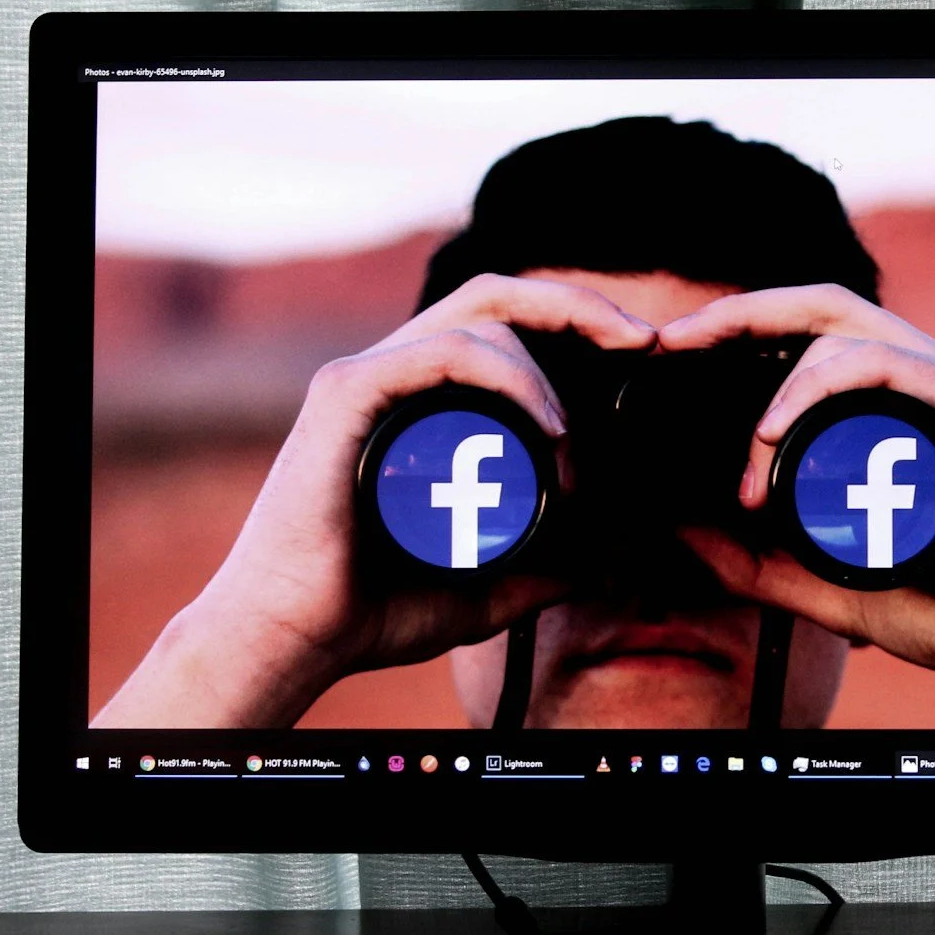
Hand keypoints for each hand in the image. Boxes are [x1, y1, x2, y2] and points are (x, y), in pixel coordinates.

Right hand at [96, 275, 655, 727]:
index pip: (505, 327)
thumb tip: (599, 563)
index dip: (574, 324)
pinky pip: (441, 351)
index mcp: (420, 400)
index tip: (640, 355)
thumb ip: (536, 573)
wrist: (292, 638)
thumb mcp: (480, 588)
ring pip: (479, 318)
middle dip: (579, 305)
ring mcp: (366, 377)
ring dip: (548, 372)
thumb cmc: (368, 610)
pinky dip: (508, 375)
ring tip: (575, 444)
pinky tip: (549, 425)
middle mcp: (392, 373)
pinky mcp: (346, 394)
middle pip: (497, 296)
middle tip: (643, 341)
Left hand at [658, 285, 934, 728]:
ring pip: (842, 330)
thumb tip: (681, 532)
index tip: (670, 356)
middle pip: (819, 307)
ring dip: (774, 385)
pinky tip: (774, 434)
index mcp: (897, 405)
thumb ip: (757, 562)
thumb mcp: (827, 587)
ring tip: (745, 458)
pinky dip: (816, 387)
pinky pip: (883, 364)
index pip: (808, 336)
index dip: (737, 330)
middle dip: (736, 314)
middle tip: (671, 343)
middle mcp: (927, 379)